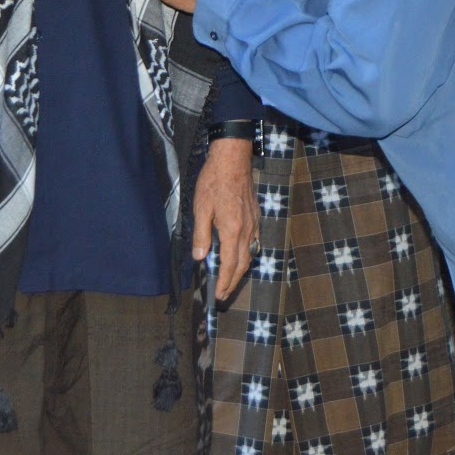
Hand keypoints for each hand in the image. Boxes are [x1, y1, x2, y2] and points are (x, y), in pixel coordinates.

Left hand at [192, 138, 257, 301]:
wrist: (233, 159)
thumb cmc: (214, 181)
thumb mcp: (201, 208)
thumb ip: (201, 235)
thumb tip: (199, 257)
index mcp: (232, 230)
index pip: (230, 264)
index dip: (224, 281)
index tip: (218, 295)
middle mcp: (246, 230)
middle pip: (242, 263)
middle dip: (233, 281)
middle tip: (223, 294)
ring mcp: (253, 223)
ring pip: (250, 254)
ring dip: (241, 270)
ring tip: (231, 280)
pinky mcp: (255, 216)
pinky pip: (253, 242)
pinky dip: (247, 255)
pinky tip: (240, 255)